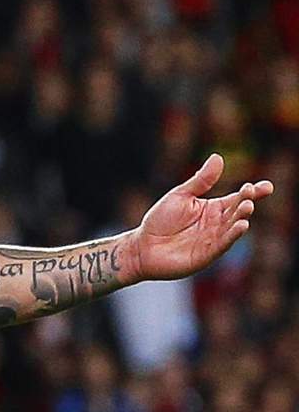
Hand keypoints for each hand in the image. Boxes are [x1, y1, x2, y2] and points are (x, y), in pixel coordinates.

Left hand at [131, 154, 273, 281]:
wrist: (143, 246)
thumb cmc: (161, 219)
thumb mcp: (181, 195)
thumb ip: (201, 180)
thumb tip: (218, 157)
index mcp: (213, 208)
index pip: (237, 198)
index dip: (253, 192)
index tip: (266, 186)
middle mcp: (218, 223)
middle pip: (238, 211)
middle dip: (246, 202)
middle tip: (250, 193)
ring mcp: (214, 239)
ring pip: (233, 227)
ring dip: (241, 217)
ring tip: (247, 206)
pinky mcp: (208, 254)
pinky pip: (223, 243)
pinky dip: (233, 235)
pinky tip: (241, 225)